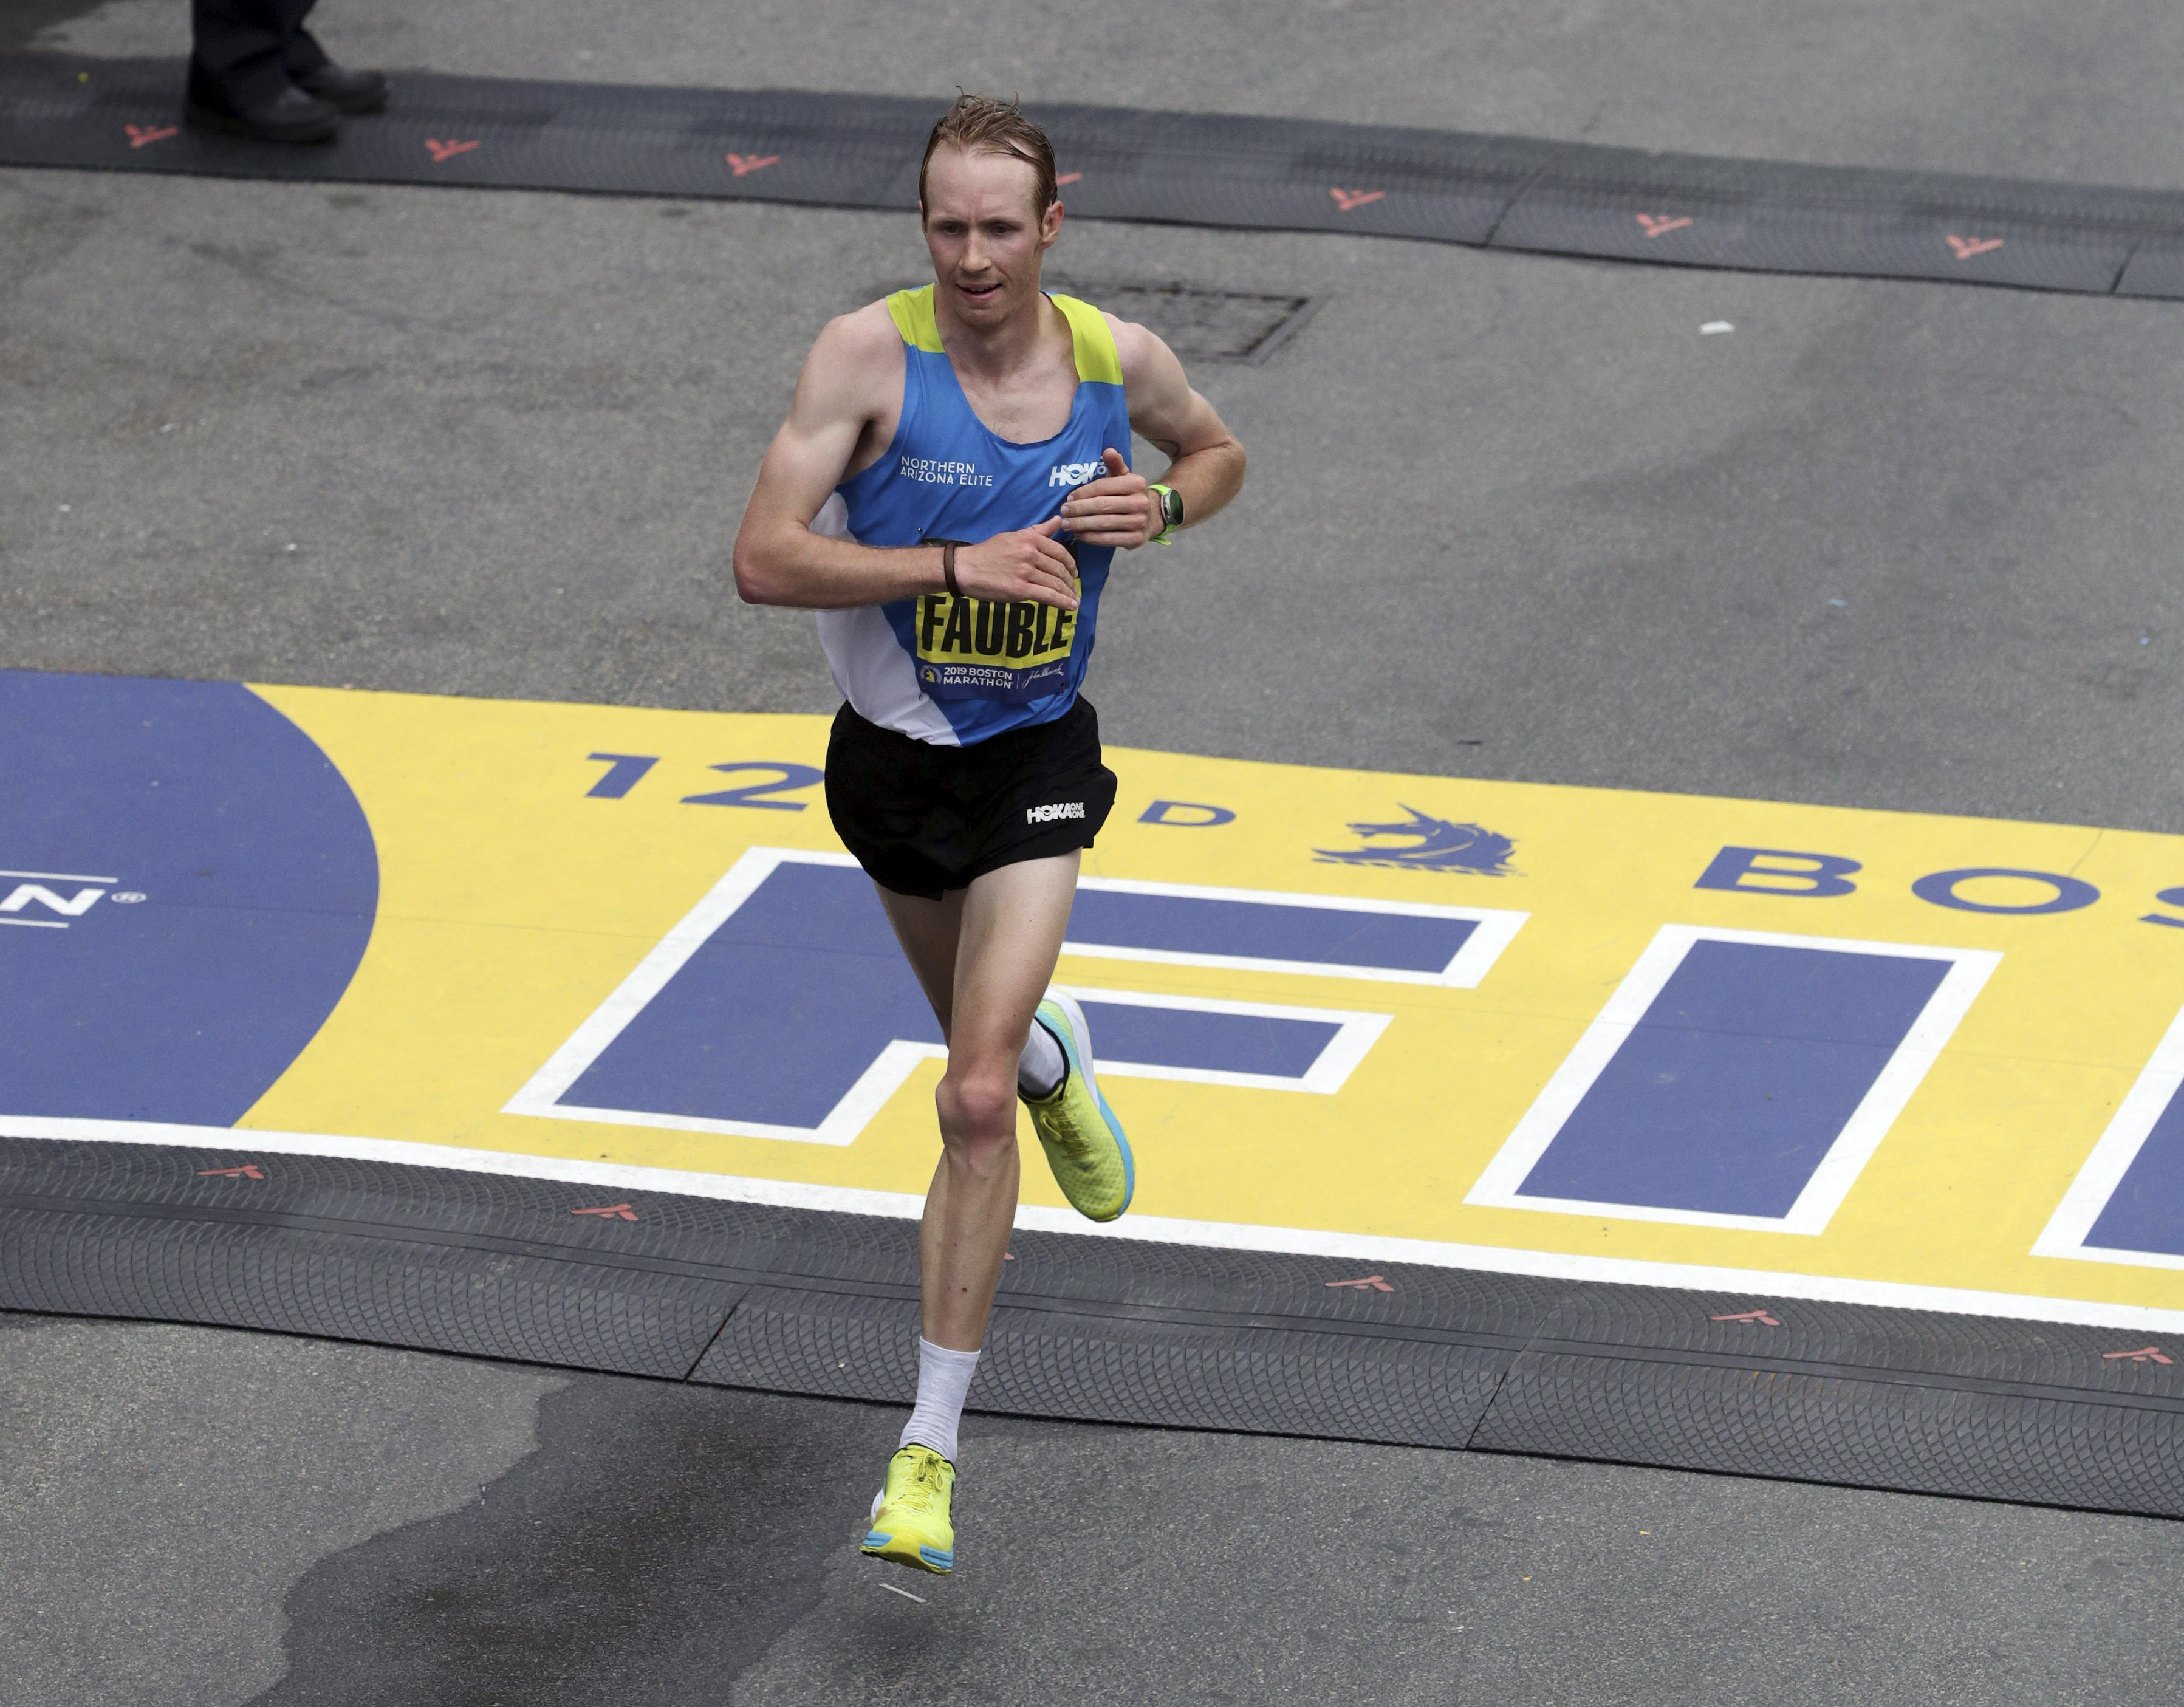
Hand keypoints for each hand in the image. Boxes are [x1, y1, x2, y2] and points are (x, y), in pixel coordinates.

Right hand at [953, 515, 1079, 608]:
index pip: (1060, 551)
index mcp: (1030, 539)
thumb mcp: (1013, 535)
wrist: (965, 568)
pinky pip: (1048, 596)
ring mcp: (1025, 572)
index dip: (1071, 564)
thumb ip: (1038, 530)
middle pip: (1059, 569)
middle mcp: (1030, 553)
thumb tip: (1058, 520)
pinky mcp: (1020, 589)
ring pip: (1055, 583)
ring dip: (1068, 594)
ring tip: (1074, 600)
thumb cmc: (988, 552)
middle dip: (1070, 581)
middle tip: (1074, 589)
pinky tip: (1070, 607)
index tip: (1074, 572)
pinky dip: (1062, 602)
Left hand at [1057, 448, 1155, 548]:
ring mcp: (1139, 522)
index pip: (1102, 487)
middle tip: (1064, 512)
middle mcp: (1140, 503)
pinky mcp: (1135, 539)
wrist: (1152, 516)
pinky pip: (1107, 539)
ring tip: (1067, 524)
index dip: (1083, 493)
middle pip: (1101, 506)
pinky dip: (1090, 537)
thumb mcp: (1124, 476)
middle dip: (1078, 509)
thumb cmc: (1130, 494)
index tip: (1069, 498)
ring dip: (1081, 524)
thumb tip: (1108, 450)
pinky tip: (1079, 534)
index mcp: (1136, 483)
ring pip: (1102, 523)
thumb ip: (1115, 464)